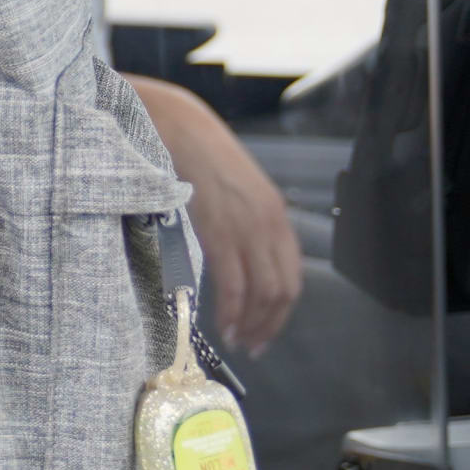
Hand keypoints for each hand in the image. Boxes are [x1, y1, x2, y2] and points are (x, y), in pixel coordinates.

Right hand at [128, 74, 303, 350]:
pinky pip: (233, 282)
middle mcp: (269, 223)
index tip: (267, 331)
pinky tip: (225, 325)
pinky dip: (232, 310)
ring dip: (252, 323)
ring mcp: (246, 227)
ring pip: (262, 291)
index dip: (282, 311)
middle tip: (253, 345)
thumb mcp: (234, 189)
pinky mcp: (219, 230)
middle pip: (282, 290)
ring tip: (237, 341)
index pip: (292, 276)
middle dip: (270, 324)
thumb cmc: (197, 154)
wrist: (177, 124)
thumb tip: (237, 254)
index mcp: (275, 214)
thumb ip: (243, 219)